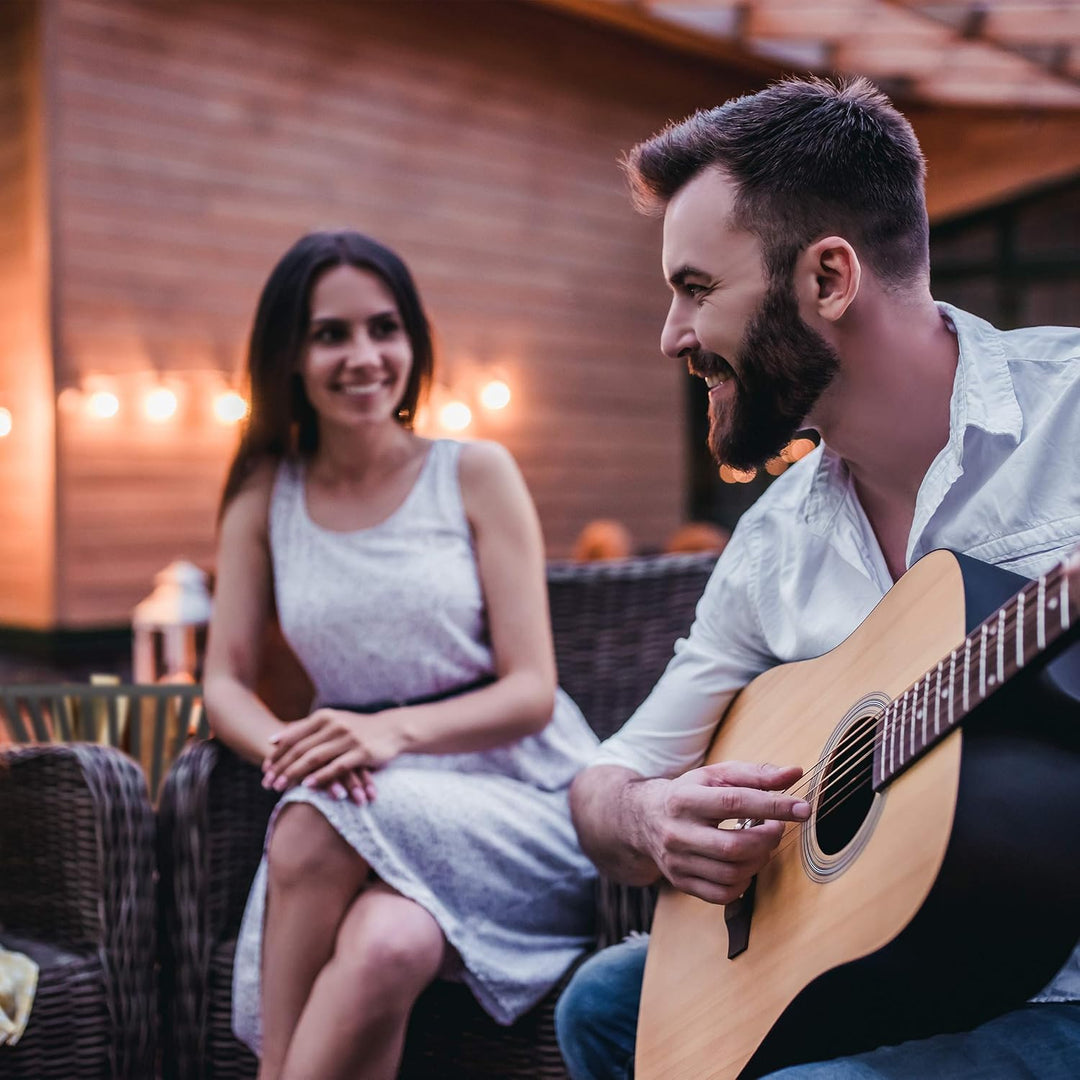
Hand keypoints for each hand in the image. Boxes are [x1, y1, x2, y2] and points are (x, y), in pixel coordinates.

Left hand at [263, 708, 404, 794]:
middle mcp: (334, 725)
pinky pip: (337, 766)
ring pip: (314, 758)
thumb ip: (305, 729)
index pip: (293, 736)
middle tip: (266, 783)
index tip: (264, 769)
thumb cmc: (357, 728)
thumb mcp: (332, 722)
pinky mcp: (361, 752)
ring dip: (294, 774)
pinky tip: (307, 786)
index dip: (277, 754)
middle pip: (300, 749)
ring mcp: (348, 739)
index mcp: (324, 717)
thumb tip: (275, 740)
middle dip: (281, 767)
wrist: (392, 729)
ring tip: (279, 787)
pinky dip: (320, 777)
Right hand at [640, 762, 808, 904]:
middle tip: (776, 828)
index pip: (735, 802)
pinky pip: (722, 894)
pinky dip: (744, 882)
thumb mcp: (716, 775)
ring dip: (759, 860)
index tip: (802, 808)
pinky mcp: (680, 882)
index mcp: (685, 798)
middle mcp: (677, 831)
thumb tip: (794, 773)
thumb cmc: (690, 793)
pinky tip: (745, 865)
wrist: (645, 818)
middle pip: (734, 846)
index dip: (773, 807)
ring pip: (731, 872)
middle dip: (767, 839)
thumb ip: (756, 774)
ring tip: (761, 844)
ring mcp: (677, 861)